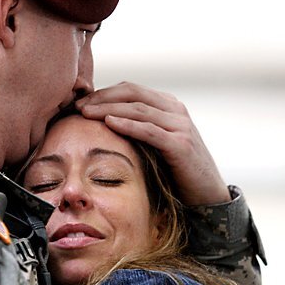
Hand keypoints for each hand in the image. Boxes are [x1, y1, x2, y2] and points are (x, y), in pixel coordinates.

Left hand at [76, 82, 230, 205]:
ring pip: (138, 109)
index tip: (80, 102)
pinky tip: (108, 123)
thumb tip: (102, 125)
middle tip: (77, 105)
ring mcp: (180, 125)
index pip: (131, 89)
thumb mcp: (156, 144)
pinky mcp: (181, 144)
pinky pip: (149, 130)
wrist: (207, 194)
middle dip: (102, 97)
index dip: (103, 93)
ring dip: (108, 108)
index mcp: (168, 105)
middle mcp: (176, 110)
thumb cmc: (176, 171)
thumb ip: (138, 130)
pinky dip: (127, 124)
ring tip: (85, 113)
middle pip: (132, 93)